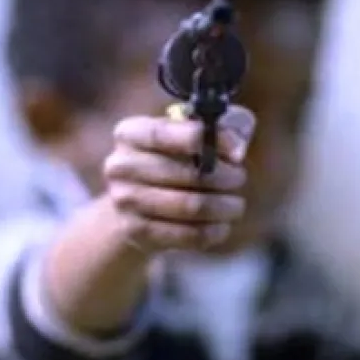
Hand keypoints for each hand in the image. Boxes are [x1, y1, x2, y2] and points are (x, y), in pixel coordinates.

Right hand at [102, 105, 255, 252]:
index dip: (203, 140)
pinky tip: (222, 225)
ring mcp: (124, 201)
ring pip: (191, 206)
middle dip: (225, 176)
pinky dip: (214, 230)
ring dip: (224, 206)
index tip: (236, 151)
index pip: (163, 133)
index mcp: (130, 133)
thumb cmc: (176, 159)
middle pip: (187, 173)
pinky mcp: (135, 232)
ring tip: (235, 204)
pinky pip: (188, 234)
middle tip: (239, 177)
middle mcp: (120, 165)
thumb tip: (237, 149)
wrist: (138, 206)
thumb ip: (228, 125)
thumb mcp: (200, 133)